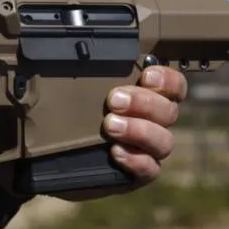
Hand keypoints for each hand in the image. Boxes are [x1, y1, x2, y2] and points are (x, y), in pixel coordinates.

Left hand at [59, 64, 187, 200]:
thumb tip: (81, 54)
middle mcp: (153, 122)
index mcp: (147, 96)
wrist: (53, 155)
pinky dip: (136, 159)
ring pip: (164, 141)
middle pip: (169, 111)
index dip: (167, 79)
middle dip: (144, 103)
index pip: (174, 85)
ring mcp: (148, 150)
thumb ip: (92, 76)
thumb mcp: (77, 91)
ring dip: (139, 130)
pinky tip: (116, 152)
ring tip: (110, 126)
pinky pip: (150, 169)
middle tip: (113, 100)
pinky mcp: (139, 175)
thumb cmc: (70, 115)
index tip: (146, 76)